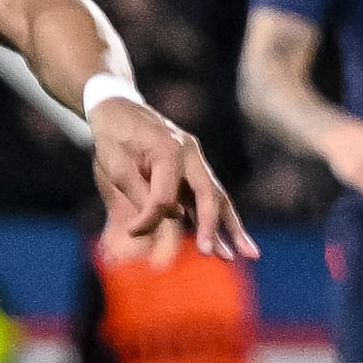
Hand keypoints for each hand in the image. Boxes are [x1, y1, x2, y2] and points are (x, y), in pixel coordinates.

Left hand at [93, 97, 255, 260]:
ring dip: (232, 227)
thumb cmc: (113, 137)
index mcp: (168, 150)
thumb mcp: (114, 165)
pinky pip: (210, 196)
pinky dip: (221, 218)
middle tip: (210, 252)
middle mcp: (190, 153)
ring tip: (249, 254)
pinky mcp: (193, 169)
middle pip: (208, 194)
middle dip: (212, 226)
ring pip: (217, 197)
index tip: (132, 230)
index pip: (165, 197)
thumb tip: (150, 226)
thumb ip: (136, 194)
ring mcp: (195, 160)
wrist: (118, 109)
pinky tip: (232, 241)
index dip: (149, 219)